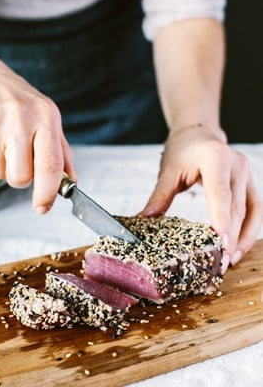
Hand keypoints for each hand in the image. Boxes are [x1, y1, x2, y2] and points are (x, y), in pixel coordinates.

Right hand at [0, 33, 75, 212]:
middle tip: (17, 157)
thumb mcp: (45, 116)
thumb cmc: (16, 98)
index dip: (47, 192)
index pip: (50, 164)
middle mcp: (19, 119)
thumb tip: (70, 183)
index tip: (43, 207)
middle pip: (20, 177)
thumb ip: (60, 151)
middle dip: (18, 177)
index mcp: (44, 116)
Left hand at [140, 124, 262, 270]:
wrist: (199, 133)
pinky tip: (239, 246)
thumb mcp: (168, 170)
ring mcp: (248, 174)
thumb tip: (144, 219)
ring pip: (252, 211)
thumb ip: (160, 195)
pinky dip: (249, 229)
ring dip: (244, 237)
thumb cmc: (182, 150)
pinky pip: (255, 210)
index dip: (221, 218)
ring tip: (232, 260)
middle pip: (237, 206)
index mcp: (215, 159)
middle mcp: (237, 166)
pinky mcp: (251, 183)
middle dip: (232, 236)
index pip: (220, 193)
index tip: (220, 240)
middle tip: (222, 261)